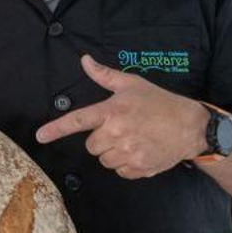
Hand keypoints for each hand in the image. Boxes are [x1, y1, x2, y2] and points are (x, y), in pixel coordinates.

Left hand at [35, 54, 206, 179]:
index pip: (78, 121)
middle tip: (121, 129)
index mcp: (112, 112)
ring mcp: (128, 153)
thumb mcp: (132, 85)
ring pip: (104, 160)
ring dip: (113, 153)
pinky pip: (119, 171)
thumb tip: (84, 61)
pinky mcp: (139, 168)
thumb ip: (105, 75)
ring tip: (133, 140)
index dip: (57, 129)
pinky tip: (140, 151)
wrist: (191, 127)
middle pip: (91, 146)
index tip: (40, 136)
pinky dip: (126, 164)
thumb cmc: (160, 103)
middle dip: (101, 139)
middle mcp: (117, 134)